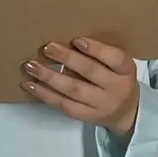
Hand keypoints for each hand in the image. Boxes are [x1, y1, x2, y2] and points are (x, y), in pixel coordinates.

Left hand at [21, 38, 138, 135]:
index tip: (76, 40)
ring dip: (49, 76)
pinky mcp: (86, 116)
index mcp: (126, 70)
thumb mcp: (117, 66)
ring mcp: (101, 105)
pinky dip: (45, 94)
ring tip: (31, 66)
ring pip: (73, 90)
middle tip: (47, 47)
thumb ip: (99, 55)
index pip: (115, 58)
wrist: (127, 113)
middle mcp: (116, 88)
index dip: (96, 49)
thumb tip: (64, 42)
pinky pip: (63, 105)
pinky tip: (30, 84)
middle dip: (67, 58)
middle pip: (90, 72)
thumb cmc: (116, 79)